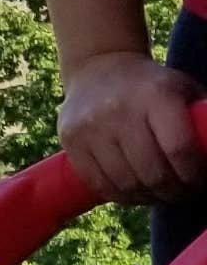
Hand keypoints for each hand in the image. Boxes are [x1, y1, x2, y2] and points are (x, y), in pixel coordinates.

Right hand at [57, 51, 206, 202]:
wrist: (98, 67)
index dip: (193, 175)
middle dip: (173, 192)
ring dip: (148, 198)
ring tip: (160, 195)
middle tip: (183, 194)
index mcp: (156, 96)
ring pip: (125, 183)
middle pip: (152, 172)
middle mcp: (120, 111)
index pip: (178, 149)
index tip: (200, 183)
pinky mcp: (71, 140)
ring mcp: (91, 127)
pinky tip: (135, 194)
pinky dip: (121, 196)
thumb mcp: (181, 89)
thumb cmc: (152, 85)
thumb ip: (202, 118)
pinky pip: (99, 183)